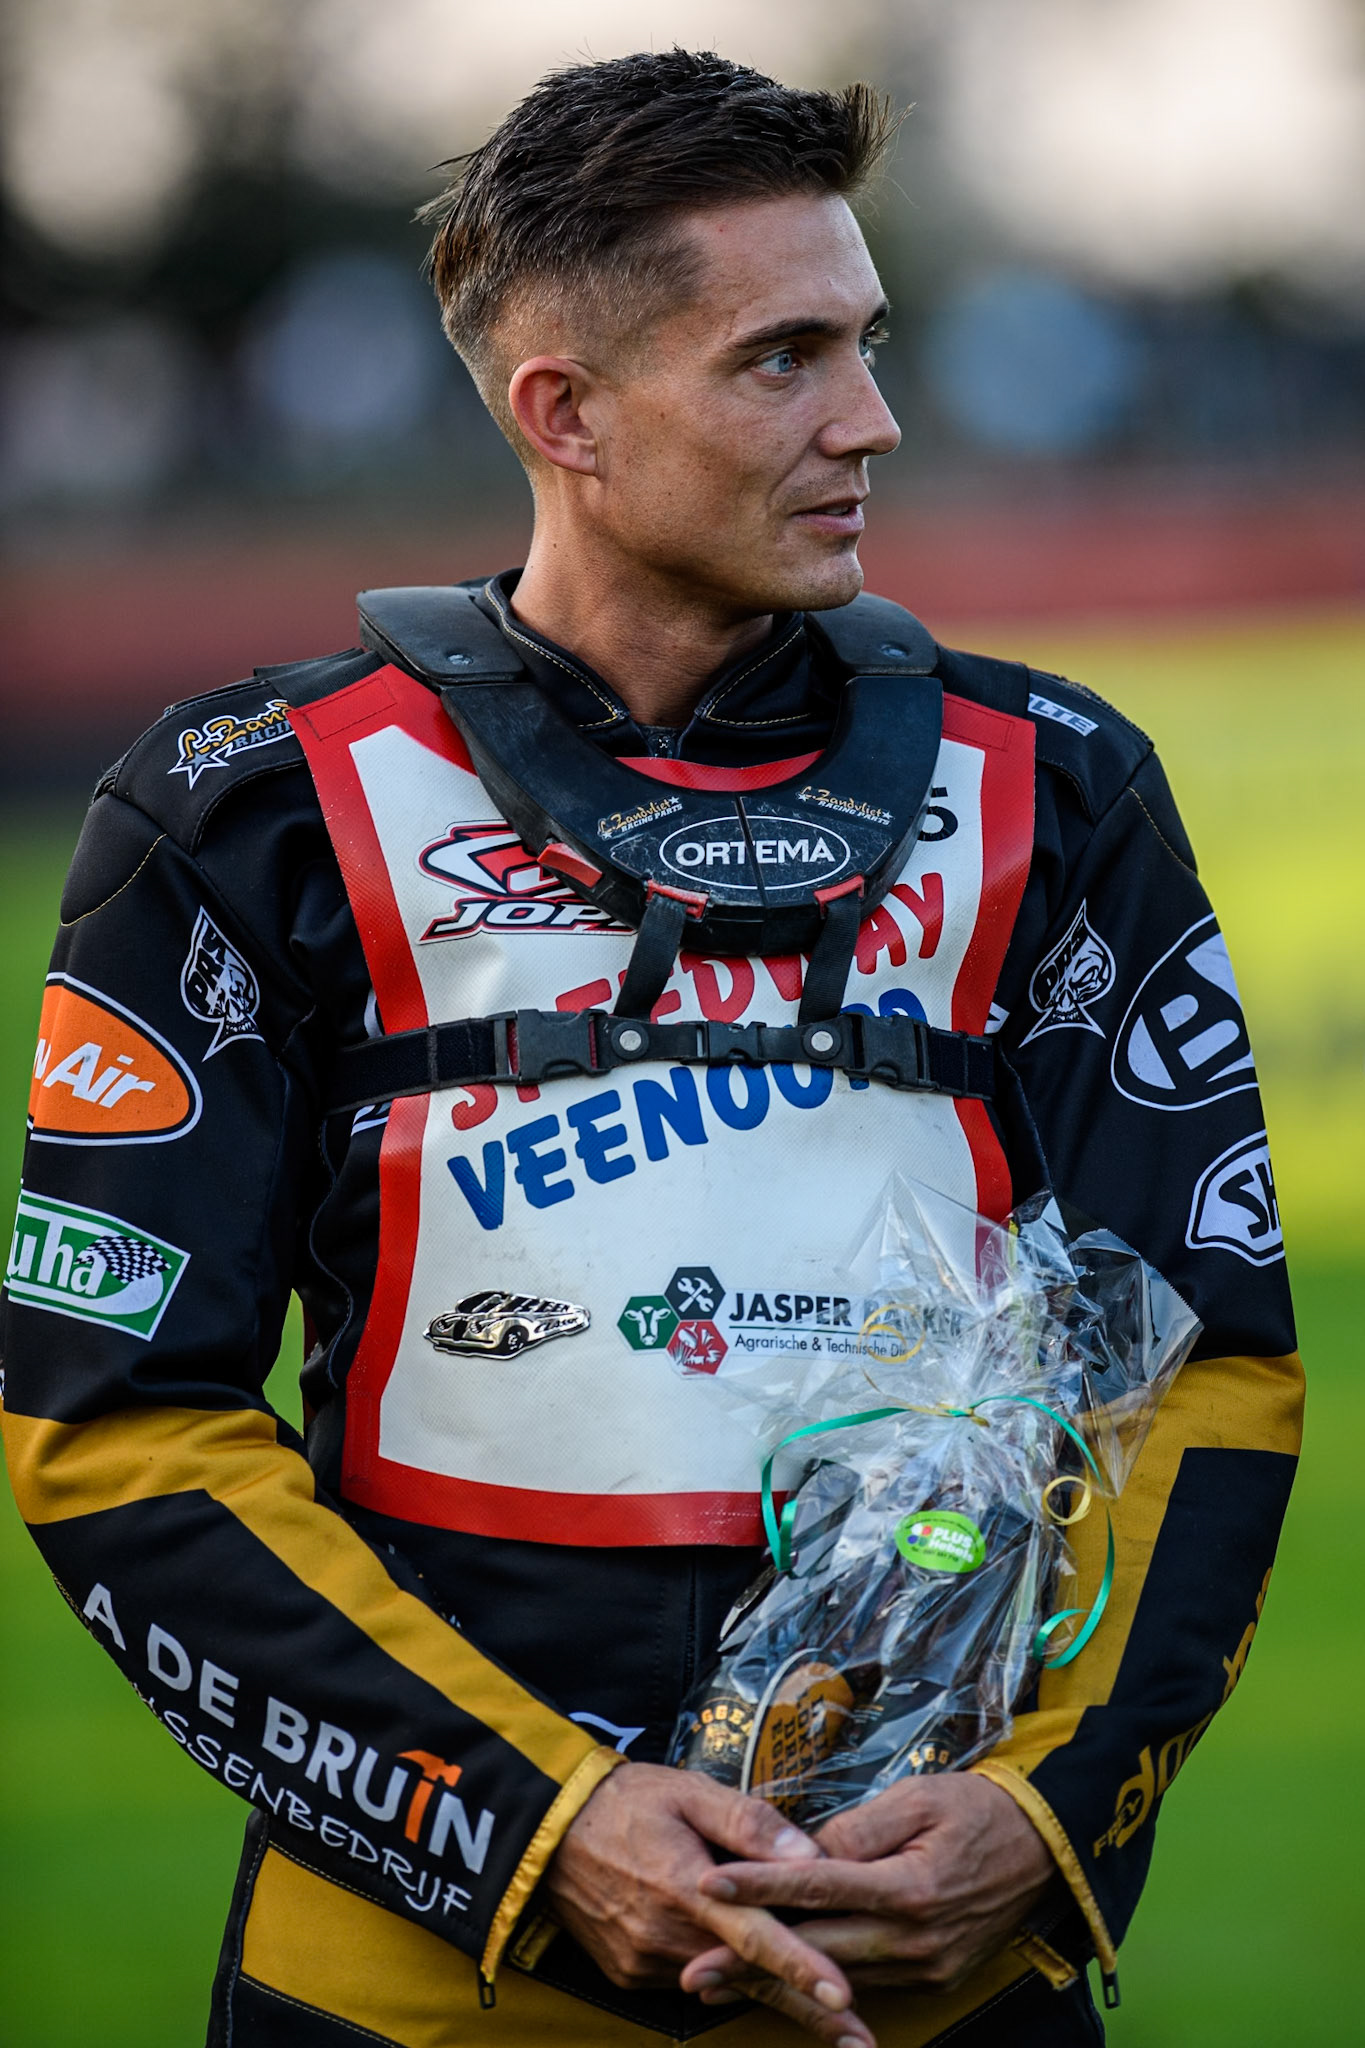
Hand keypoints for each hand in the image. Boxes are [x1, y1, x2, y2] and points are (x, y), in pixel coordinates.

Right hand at [544, 1762, 876, 2044]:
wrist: (549, 1829)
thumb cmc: (627, 1801)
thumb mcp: (689, 1792)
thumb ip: (750, 1822)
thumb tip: (809, 1852)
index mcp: (687, 1888)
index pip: (756, 1938)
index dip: (802, 1968)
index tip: (846, 1998)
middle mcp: (668, 1937)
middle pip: (752, 1980)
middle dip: (809, 2011)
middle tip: (860, 2041)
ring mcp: (648, 1962)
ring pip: (725, 1982)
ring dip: (768, 1990)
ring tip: (826, 2015)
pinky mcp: (633, 1974)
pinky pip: (691, 1977)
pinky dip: (721, 1974)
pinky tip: (743, 1965)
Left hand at [683, 1774, 1053, 2001]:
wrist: (1046, 1850)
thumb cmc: (977, 1809)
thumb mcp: (919, 1797)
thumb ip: (858, 1828)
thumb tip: (803, 1849)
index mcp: (907, 1886)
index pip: (816, 1884)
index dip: (759, 1885)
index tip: (708, 1884)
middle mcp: (913, 1938)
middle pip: (816, 1950)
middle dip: (750, 1960)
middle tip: (693, 1968)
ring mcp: (924, 1967)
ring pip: (836, 1976)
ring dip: (777, 1980)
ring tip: (719, 1980)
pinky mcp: (931, 1979)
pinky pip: (866, 1983)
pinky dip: (821, 1981)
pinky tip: (781, 1981)